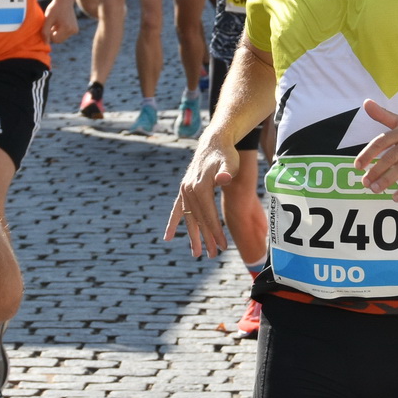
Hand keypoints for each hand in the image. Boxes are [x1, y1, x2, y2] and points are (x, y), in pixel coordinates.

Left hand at [43, 0, 78, 42]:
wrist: (64, 0)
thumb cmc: (54, 8)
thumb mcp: (47, 19)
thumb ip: (45, 31)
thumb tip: (46, 43)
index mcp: (67, 28)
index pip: (55, 40)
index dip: (49, 34)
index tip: (48, 26)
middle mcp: (73, 30)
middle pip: (59, 40)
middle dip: (53, 34)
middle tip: (51, 25)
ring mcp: (75, 30)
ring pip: (61, 38)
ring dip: (56, 33)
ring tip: (55, 23)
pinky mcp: (75, 29)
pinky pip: (65, 35)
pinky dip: (60, 31)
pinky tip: (60, 23)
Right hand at [165, 135, 238, 257]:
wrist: (214, 142)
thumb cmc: (226, 154)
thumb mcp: (230, 162)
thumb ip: (227, 171)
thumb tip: (223, 179)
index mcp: (200, 186)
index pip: (209, 215)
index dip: (216, 231)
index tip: (223, 246)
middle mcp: (189, 190)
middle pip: (199, 219)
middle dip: (206, 238)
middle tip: (213, 255)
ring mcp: (185, 191)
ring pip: (189, 218)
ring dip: (193, 235)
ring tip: (196, 253)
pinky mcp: (184, 190)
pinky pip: (176, 210)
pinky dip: (173, 223)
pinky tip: (167, 237)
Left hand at [353, 99, 397, 200]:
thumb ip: (384, 115)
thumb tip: (366, 104)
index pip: (382, 141)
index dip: (368, 154)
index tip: (357, 165)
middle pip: (390, 157)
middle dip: (375, 171)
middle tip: (365, 183)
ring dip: (387, 180)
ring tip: (375, 189)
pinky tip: (396, 197)